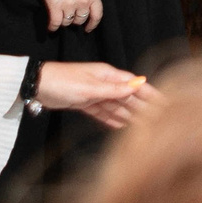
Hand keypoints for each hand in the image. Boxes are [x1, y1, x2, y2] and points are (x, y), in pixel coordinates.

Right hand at [35, 0, 102, 32]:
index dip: (92, 24)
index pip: (97, 15)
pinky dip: (52, 27)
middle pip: (80, 20)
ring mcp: (69, 4)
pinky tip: (51, 27)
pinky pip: (55, 23)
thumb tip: (84, 9)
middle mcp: (84, 1)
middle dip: (74, 20)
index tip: (88, 29)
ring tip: (58, 16)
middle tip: (68, 16)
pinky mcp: (55, 6)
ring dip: (63, 21)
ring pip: (67, 22)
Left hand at [36, 61, 157, 129]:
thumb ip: (115, 89)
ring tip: (143, 127)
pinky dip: (111, 119)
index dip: (150, 94)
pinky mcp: (83, 103)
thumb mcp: (91, 87)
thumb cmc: (62, 82)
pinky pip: (102, 112)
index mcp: (107, 75)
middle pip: (127, 97)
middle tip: (158, 121)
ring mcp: (93, 94)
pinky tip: (120, 126)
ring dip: (129, 116)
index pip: (134, 85)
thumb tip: (140, 83)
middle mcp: (103, 83)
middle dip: (142, 107)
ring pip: (116, 106)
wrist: (36, 86)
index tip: (166, 103)